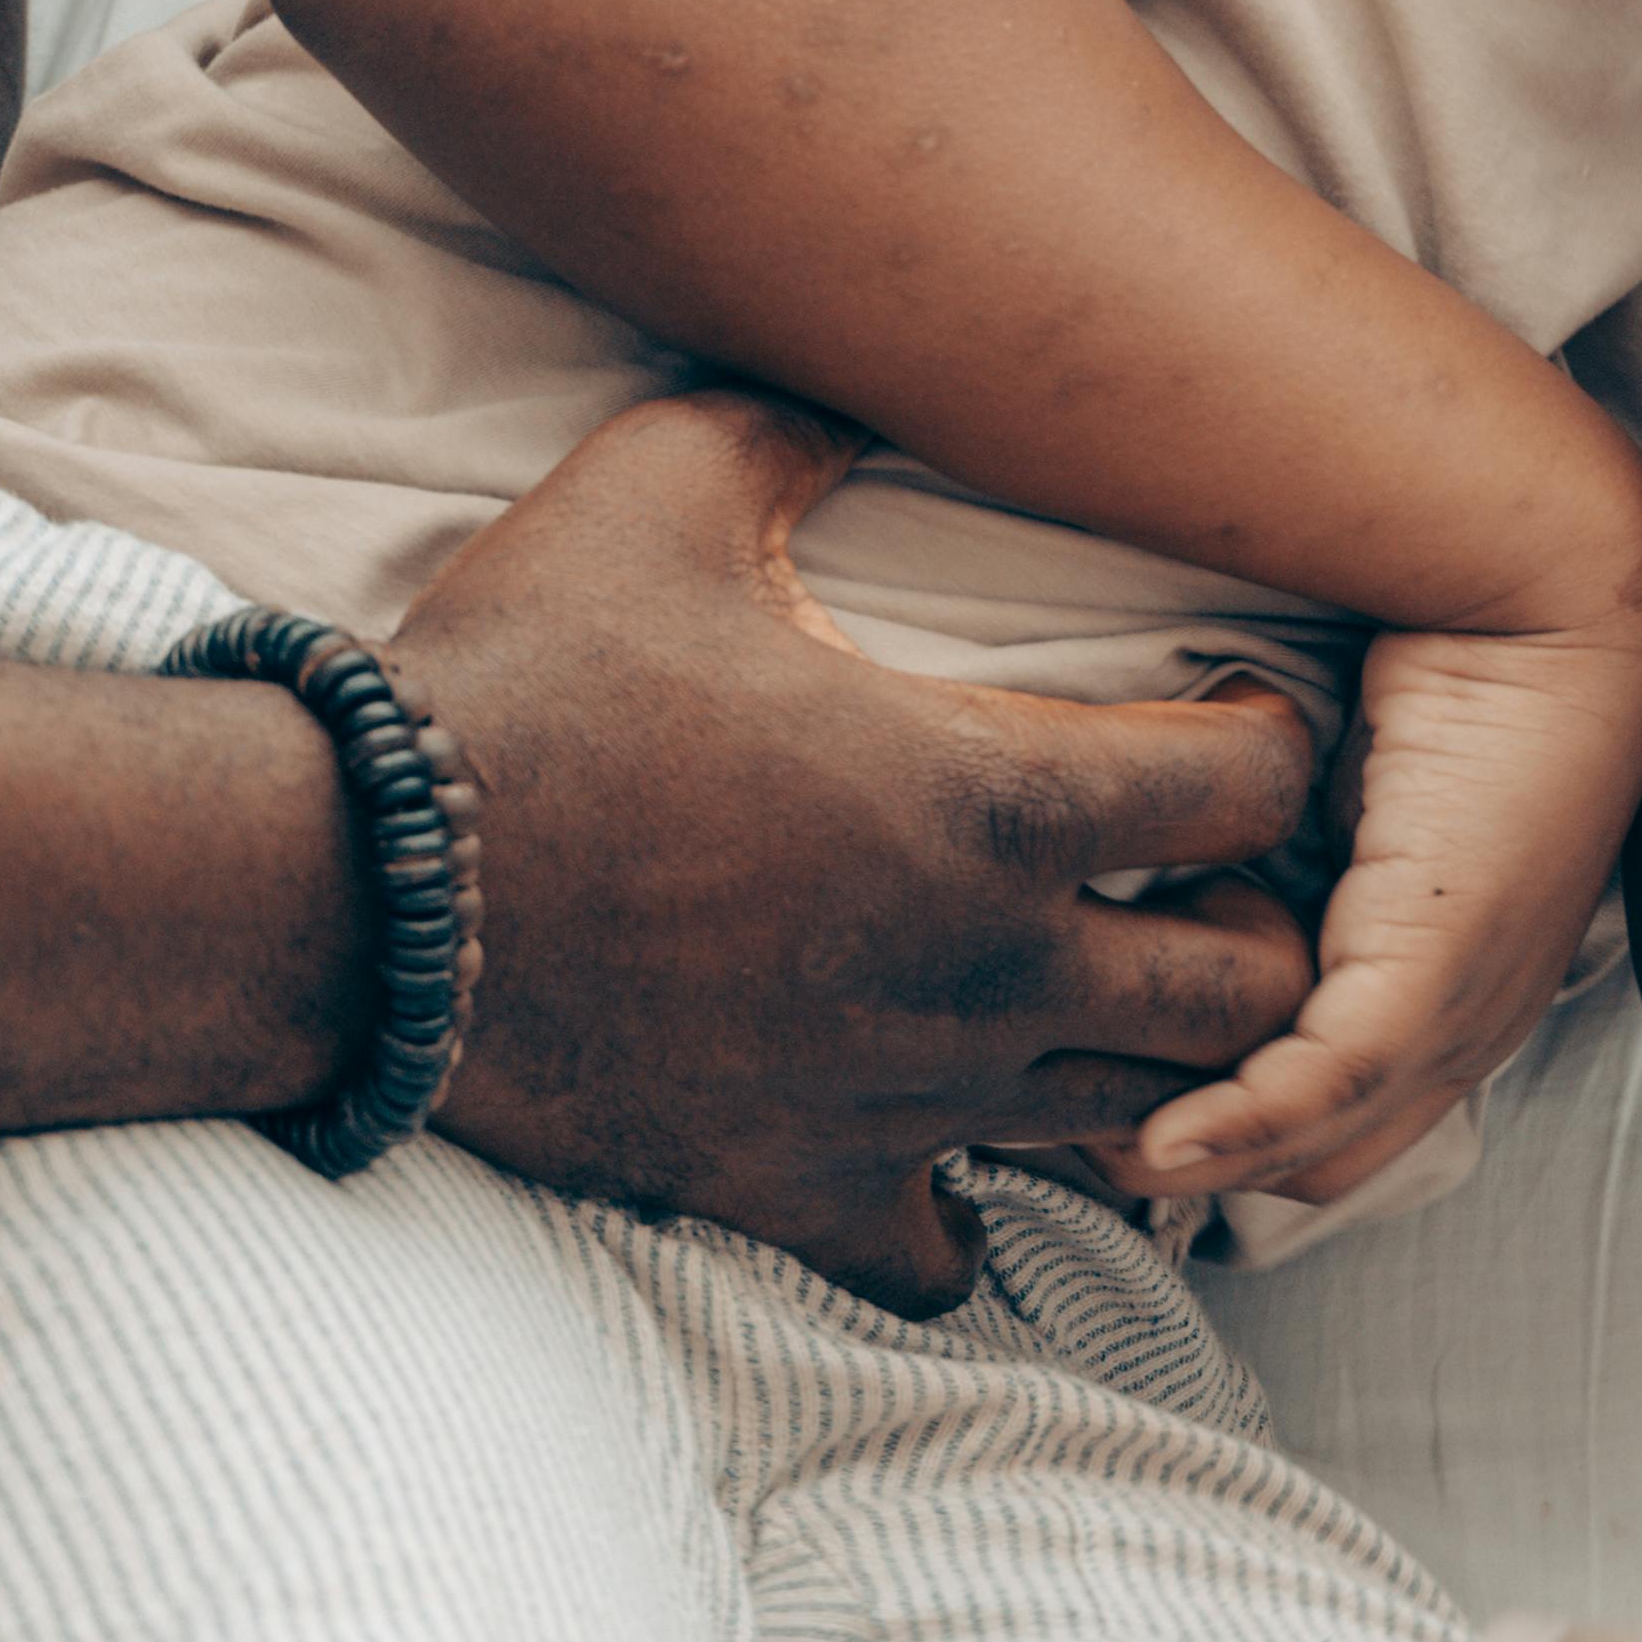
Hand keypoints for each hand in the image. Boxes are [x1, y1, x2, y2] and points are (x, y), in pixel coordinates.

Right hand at [381, 386, 1317, 1307]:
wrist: (367, 888)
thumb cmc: (525, 677)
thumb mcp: (665, 479)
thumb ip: (803, 420)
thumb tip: (869, 384)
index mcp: (989, 798)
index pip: (1257, 794)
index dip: (1273, 747)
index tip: (1236, 725)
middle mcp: (983, 969)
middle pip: (1246, 993)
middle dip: (1257, 933)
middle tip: (1194, 883)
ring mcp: (902, 1099)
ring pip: (1133, 1127)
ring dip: (1142, 1066)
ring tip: (1099, 1003)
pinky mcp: (802, 1188)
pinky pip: (951, 1256)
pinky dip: (966, 1210)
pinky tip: (936, 1138)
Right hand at [1132, 579, 1641, 1211]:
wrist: (1538, 604)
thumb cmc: (1427, 692)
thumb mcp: (1327, 819)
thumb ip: (1260, 883)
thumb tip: (1137, 919)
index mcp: (1446, 1006)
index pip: (1320, 1137)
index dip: (1212, 1134)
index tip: (1097, 1098)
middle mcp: (1466, 1036)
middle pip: (1307, 1167)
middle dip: (1188, 1164)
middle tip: (1069, 1124)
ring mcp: (1463, 1017)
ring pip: (1309, 1148)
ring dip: (1194, 1157)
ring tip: (1084, 1136)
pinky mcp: (1439, 973)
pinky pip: (1326, 1085)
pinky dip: (1237, 1125)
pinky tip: (1152, 1137)